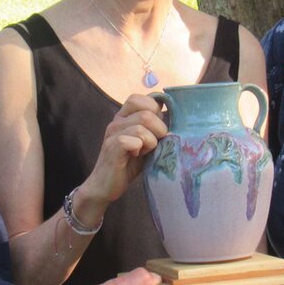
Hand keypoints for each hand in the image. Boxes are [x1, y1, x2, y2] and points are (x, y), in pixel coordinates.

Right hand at [71, 96, 168, 224]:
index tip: (158, 128)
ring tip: (145, 152)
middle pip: (147, 112)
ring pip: (142, 126)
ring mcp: (113, 133)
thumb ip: (155, 128)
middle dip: (159, 130)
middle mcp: (117, 120)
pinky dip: (141, 149)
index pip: (143, 98)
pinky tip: (135, 157)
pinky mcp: (112, 147)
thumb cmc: (128, 164)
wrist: (106, 186)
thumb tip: (177, 119)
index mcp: (125, 116)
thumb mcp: (146, 142)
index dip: (156, 111)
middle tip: (154, 145)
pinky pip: (134, 140)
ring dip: (151, 142)